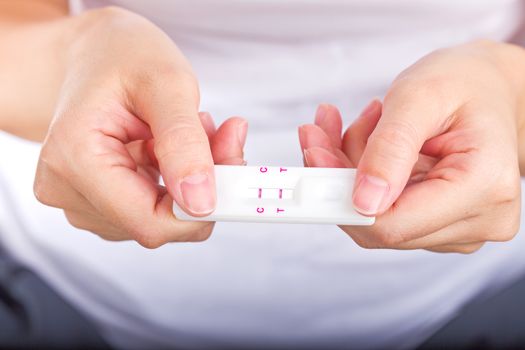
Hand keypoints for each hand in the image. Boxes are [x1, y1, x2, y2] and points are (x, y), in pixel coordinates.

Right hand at [33, 8, 247, 246]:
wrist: (96, 53)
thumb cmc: (124, 55)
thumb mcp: (166, 83)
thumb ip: (184, 142)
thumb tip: (201, 202)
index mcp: (73, 158)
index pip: (147, 222)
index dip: (200, 209)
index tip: (234, 170)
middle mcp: (67, 189)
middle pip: (156, 221)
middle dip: (201, 184)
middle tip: (221, 134)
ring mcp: (81, 200)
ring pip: (159, 217)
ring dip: (191, 180)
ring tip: (188, 129)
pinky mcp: (98, 202)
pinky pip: (152, 208)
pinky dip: (177, 181)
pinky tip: (172, 144)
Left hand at [299, 40, 524, 252]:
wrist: (489, 87)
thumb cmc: (463, 83)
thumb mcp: (420, 96)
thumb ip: (390, 148)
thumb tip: (362, 202)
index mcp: (484, 186)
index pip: (394, 224)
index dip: (341, 197)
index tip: (313, 156)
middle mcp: (480, 219)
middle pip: (379, 223)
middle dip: (341, 174)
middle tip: (324, 128)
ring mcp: (461, 228)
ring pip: (375, 216)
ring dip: (352, 170)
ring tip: (367, 123)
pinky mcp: (442, 224)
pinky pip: (384, 209)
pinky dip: (365, 175)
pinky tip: (373, 140)